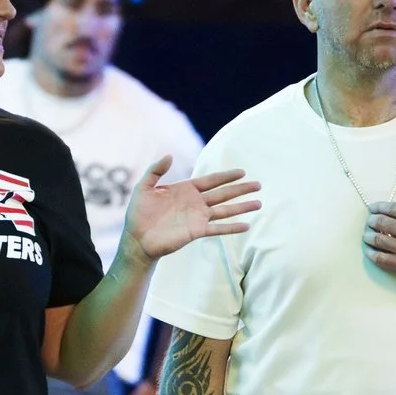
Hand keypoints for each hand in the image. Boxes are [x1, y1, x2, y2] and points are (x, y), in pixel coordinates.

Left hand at [125, 159, 259, 263]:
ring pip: (225, 210)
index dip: (227, 176)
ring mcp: (198, 218)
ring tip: (258, 203)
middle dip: (241, 189)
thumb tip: (169, 155)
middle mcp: (195, 203)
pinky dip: (232, 227)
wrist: (137, 239)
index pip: (211, 180)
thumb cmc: (138, 213)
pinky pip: (218, 228)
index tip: (242, 172)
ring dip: (242, 207)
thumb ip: (156, 171)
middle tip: (258, 184)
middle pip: (223, 193)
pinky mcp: (197, 232)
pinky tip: (246, 225)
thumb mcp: (144, 187)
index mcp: (186, 190)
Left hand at [365, 201, 395, 295]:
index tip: (372, 208)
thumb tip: (393, 215)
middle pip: (380, 221)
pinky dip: (370, 252)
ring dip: (368, 236)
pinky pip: (379, 257)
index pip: (392, 208)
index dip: (378, 207)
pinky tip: (369, 251)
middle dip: (371, 220)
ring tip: (367, 235)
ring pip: (376, 239)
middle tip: (369, 222)